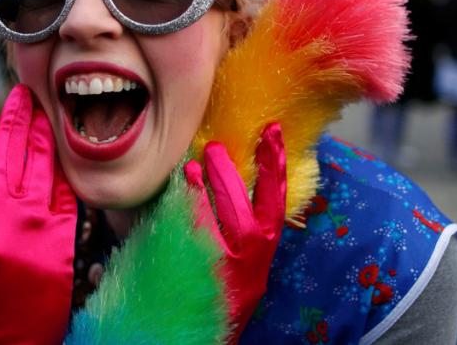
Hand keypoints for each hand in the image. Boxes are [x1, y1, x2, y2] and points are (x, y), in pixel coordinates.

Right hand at [0, 85, 76, 344]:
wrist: (7, 341)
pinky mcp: (62, 236)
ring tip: (42, 110)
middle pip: (6, 152)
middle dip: (13, 117)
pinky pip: (65, 192)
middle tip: (19, 92)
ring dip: (41, 133)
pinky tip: (64, 147)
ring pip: (38, 165)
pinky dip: (63, 168)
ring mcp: (33, 225)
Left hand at [184, 123, 286, 343]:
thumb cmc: (212, 302)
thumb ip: (236, 235)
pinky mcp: (198, 278)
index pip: (275, 207)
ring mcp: (225, 274)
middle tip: (217, 147)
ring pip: (228, 223)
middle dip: (234, 176)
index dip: (275, 168)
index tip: (272, 133)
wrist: (191, 344)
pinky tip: (181, 187)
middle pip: (249, 214)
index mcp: (259, 261)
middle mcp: (249, 268)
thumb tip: (221, 186)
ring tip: (197, 163)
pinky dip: (190, 207)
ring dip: (213, 187)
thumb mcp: (236, 272)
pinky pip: (196, 235)